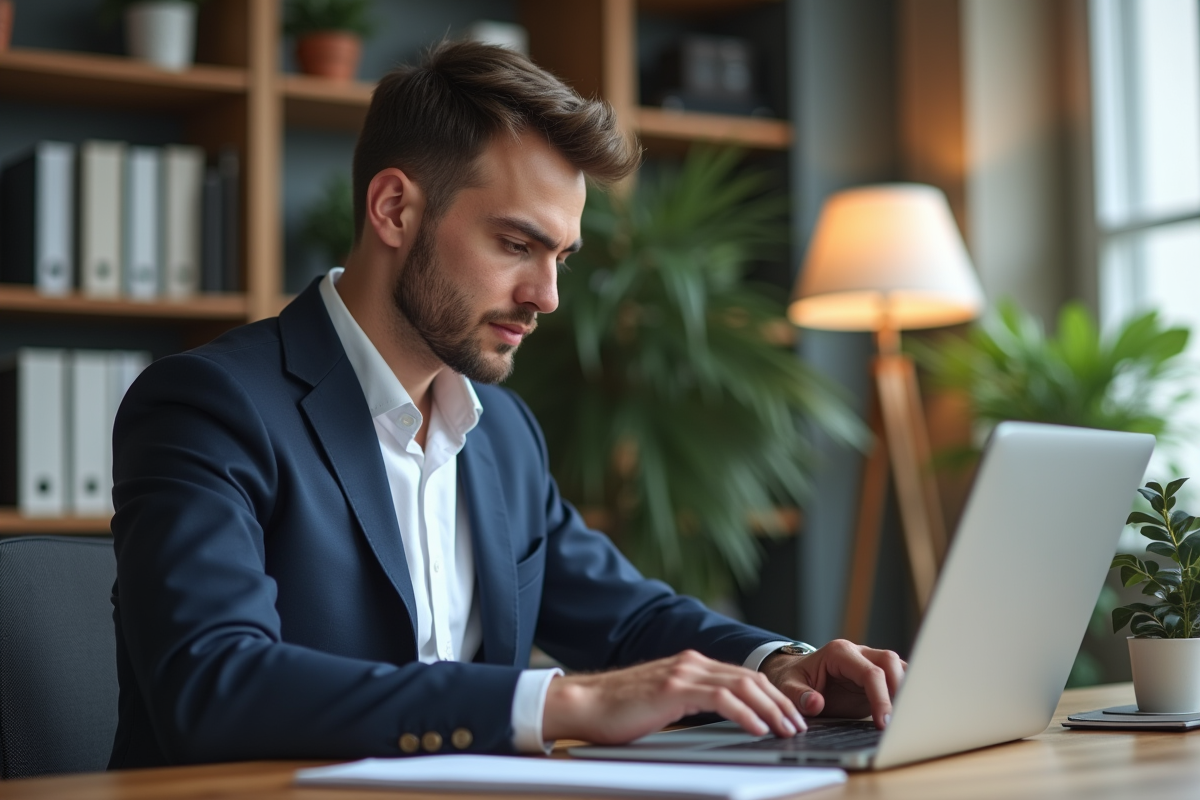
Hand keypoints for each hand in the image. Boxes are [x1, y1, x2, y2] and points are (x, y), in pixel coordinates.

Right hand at [542, 650, 805, 743]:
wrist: (584, 703)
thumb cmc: (619, 709)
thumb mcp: (665, 702)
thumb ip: (692, 702)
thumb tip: (723, 719)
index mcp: (691, 665)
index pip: (744, 677)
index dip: (772, 696)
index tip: (789, 716)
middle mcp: (691, 663)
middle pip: (751, 678)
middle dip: (780, 703)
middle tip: (797, 725)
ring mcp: (683, 673)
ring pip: (742, 685)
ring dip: (770, 709)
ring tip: (785, 729)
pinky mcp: (674, 689)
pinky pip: (721, 699)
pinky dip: (745, 713)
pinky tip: (757, 729)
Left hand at [760, 639, 905, 729]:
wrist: (795, 675)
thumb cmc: (793, 679)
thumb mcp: (788, 687)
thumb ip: (799, 695)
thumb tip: (815, 703)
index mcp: (839, 653)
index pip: (869, 672)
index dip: (880, 697)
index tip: (884, 721)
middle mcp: (858, 653)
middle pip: (890, 662)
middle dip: (900, 690)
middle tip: (899, 721)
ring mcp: (869, 662)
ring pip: (899, 667)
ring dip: (906, 690)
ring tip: (906, 718)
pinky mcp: (876, 676)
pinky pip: (897, 678)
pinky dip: (904, 693)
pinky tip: (904, 713)